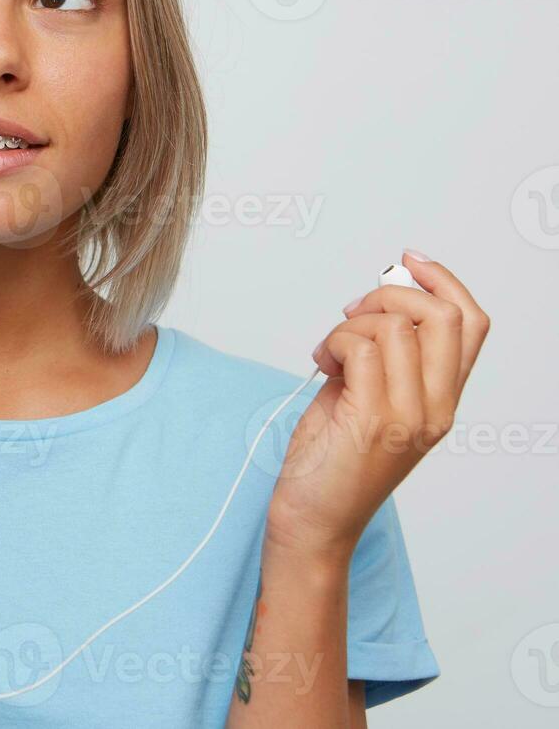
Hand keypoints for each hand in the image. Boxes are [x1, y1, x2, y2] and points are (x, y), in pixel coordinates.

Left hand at [265, 250, 490, 559]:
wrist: (312, 521)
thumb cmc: (331, 463)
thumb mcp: (364, 397)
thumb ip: (380, 356)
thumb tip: (376, 305)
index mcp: (441, 401)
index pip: (471, 325)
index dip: (444, 282)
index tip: (409, 262)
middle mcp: (435, 409)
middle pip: (441, 316)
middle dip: (389, 296)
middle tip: (352, 314)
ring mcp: (408, 416)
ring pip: (392, 328)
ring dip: (348, 326)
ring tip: (329, 353)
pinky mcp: (374, 420)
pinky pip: (360, 348)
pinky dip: (333, 342)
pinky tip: (322, 364)